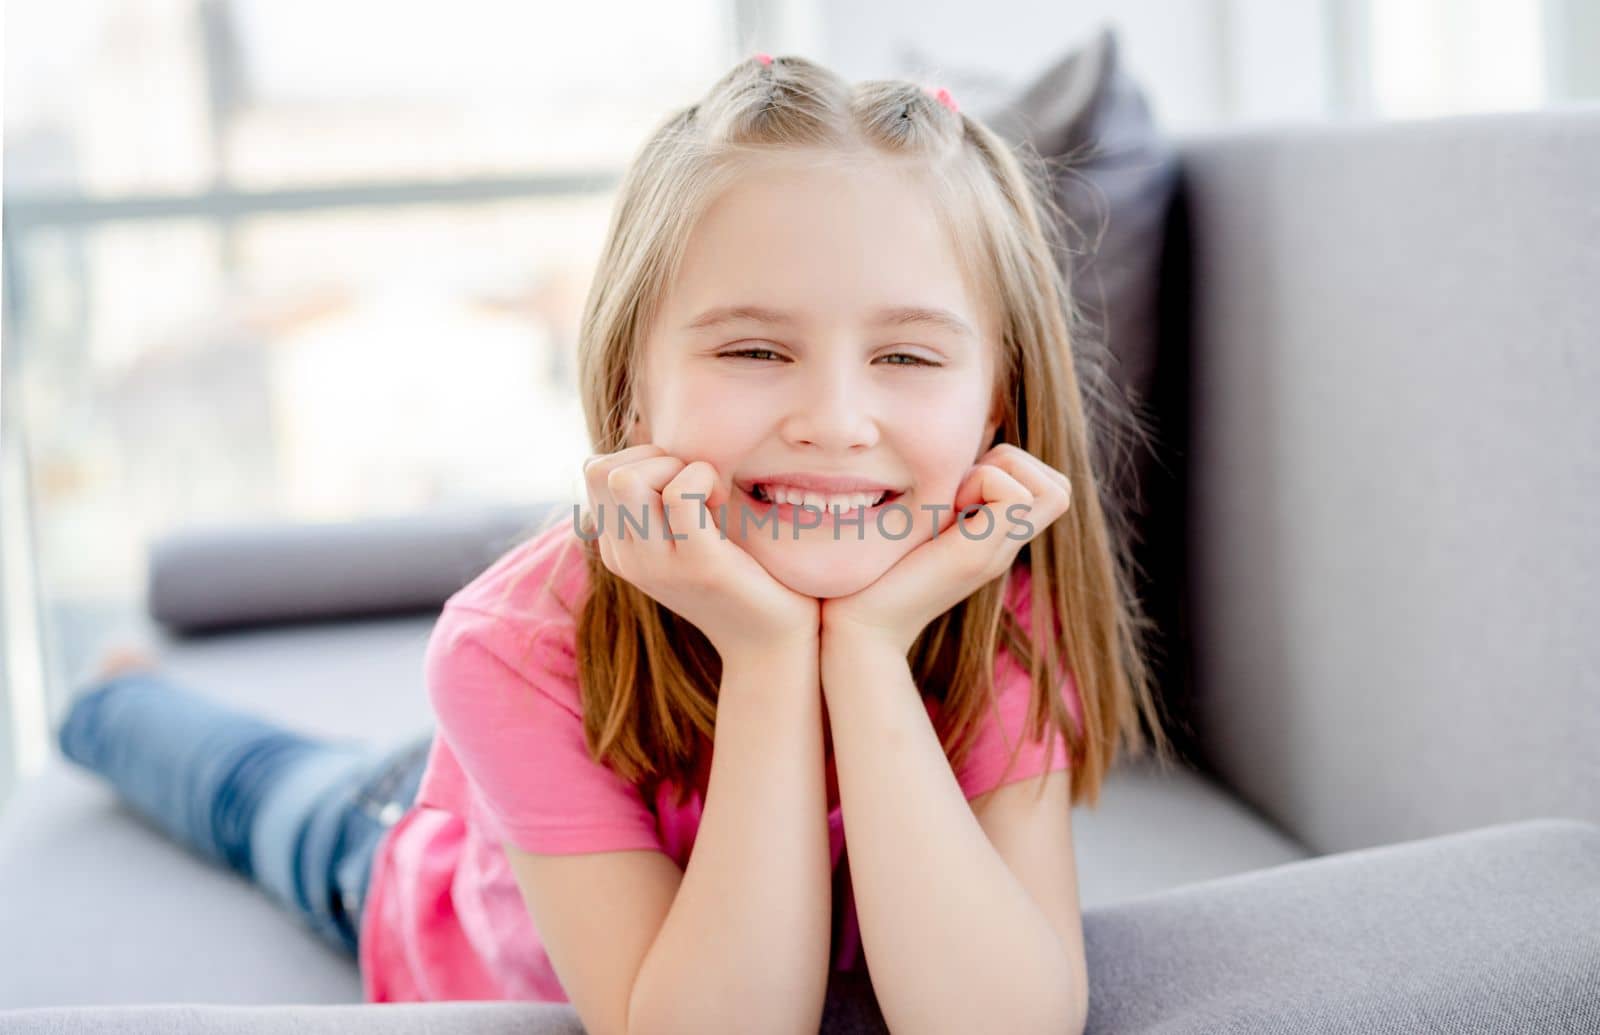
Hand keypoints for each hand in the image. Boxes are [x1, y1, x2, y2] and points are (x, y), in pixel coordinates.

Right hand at [583, 445, 820, 662]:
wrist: (772, 640)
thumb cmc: (739, 574)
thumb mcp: (685, 532)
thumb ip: (661, 496)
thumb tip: (650, 436)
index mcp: (618, 548)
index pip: (597, 472)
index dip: (642, 462)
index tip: (683, 487)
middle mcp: (625, 557)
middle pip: (599, 470)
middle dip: (652, 458)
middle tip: (695, 486)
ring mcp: (655, 563)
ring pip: (625, 478)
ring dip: (675, 467)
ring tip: (708, 496)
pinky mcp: (697, 563)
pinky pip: (680, 491)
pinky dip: (705, 478)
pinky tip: (723, 504)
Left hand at [819, 444, 1071, 655]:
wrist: (861, 624)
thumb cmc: (876, 572)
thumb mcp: (921, 523)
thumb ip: (945, 499)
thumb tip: (952, 458)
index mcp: (994, 538)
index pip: (1047, 486)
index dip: (1011, 467)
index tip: (960, 486)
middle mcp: (1004, 546)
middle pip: (1059, 488)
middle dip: (1014, 465)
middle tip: (959, 490)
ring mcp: (997, 552)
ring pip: (1053, 490)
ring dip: (999, 473)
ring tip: (952, 502)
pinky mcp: (977, 554)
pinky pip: (1015, 496)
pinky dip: (982, 484)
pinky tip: (943, 512)